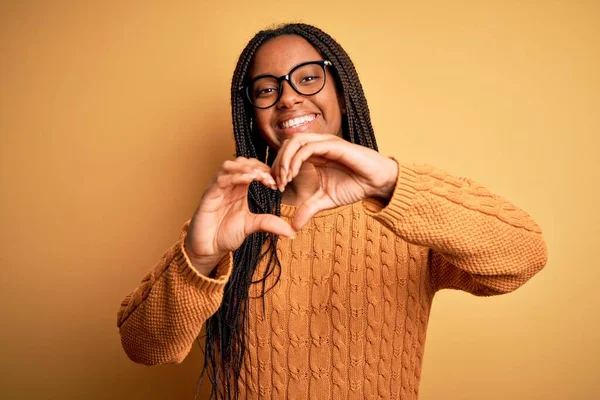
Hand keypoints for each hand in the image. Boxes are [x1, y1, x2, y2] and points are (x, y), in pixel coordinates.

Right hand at [185, 157, 295, 274]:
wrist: (208, 248)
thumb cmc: (226, 234)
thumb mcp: (253, 226)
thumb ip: (270, 224)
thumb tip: (293, 233)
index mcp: (239, 189)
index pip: (252, 169)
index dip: (266, 172)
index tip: (278, 183)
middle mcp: (228, 185)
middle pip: (241, 162)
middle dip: (258, 166)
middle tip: (271, 178)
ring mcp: (217, 189)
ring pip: (229, 166)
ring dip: (245, 168)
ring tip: (260, 176)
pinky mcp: (208, 196)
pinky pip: (220, 180)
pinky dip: (234, 177)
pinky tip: (248, 181)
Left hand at [271, 133, 398, 230]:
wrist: (378, 183)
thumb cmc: (355, 186)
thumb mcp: (325, 200)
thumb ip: (308, 209)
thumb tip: (293, 227)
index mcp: (314, 155)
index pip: (287, 153)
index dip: (277, 168)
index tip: (276, 187)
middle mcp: (317, 145)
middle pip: (286, 144)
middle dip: (277, 163)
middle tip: (277, 183)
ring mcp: (325, 143)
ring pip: (295, 141)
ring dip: (285, 160)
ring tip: (284, 179)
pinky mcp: (334, 145)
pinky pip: (309, 147)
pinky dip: (297, 159)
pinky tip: (294, 175)